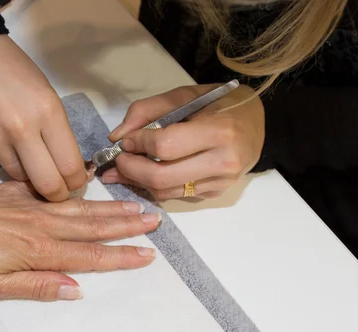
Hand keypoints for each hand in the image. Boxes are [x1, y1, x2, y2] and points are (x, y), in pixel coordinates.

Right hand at [0, 35, 86, 201]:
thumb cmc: (12, 69)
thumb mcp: (46, 95)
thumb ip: (56, 132)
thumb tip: (65, 168)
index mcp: (47, 112)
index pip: (70, 166)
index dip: (76, 182)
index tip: (75, 183)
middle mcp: (20, 129)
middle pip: (47, 184)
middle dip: (56, 194)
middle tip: (57, 191)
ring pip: (20, 177)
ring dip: (27, 172)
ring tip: (22, 149)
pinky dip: (2, 157)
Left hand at [0, 179, 160, 300]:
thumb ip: (36, 286)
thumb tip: (75, 288)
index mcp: (39, 250)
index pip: (90, 255)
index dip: (120, 256)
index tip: (147, 254)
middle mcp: (43, 224)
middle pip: (93, 226)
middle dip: (126, 225)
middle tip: (155, 219)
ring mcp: (32, 205)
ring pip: (81, 207)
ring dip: (111, 208)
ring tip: (135, 205)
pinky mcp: (20, 192)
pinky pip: (57, 192)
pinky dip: (80, 191)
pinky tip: (92, 185)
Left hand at [103, 84, 264, 198]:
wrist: (256, 123)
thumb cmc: (220, 104)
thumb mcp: (185, 95)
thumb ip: (148, 110)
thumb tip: (116, 136)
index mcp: (219, 131)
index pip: (165, 145)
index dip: (137, 144)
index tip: (125, 140)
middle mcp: (222, 162)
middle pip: (161, 176)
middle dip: (130, 169)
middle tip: (117, 160)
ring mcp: (220, 183)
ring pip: (165, 191)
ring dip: (137, 181)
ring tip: (122, 169)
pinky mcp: (214, 194)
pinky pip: (175, 195)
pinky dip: (153, 186)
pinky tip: (143, 175)